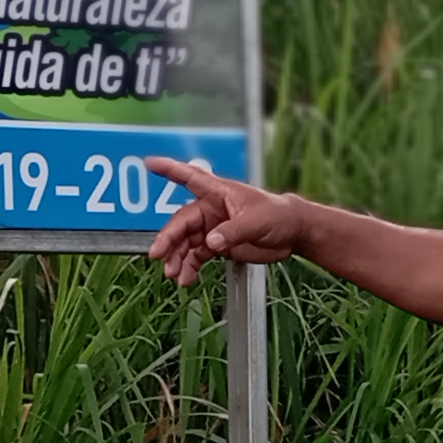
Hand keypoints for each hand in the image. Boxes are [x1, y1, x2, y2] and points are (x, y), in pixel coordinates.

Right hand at [142, 157, 314, 285]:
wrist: (292, 234)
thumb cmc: (277, 216)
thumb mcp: (256, 222)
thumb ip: (233, 232)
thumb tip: (210, 243)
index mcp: (219, 193)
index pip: (190, 178)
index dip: (170, 170)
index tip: (150, 163)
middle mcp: (211, 209)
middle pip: (181, 222)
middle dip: (168, 239)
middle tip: (158, 255)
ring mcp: (212, 227)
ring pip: (185, 242)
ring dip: (177, 257)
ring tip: (173, 274)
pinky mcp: (218, 244)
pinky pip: (196, 255)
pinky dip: (189, 267)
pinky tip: (186, 279)